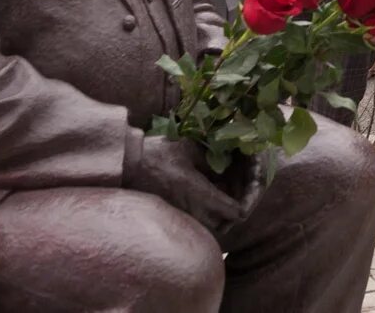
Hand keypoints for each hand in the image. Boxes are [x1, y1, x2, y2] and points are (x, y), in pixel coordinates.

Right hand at [124, 136, 242, 230]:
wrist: (128, 166)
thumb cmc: (158, 153)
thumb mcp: (189, 149)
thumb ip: (211, 159)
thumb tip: (228, 166)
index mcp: (199, 192)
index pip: (232, 210)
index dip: (243, 204)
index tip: (246, 196)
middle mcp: (192, 209)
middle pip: (223, 225)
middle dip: (231, 215)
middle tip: (234, 198)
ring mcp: (181, 216)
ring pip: (208, 226)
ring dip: (217, 216)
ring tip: (219, 198)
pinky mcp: (172, 216)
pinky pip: (195, 222)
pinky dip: (203, 215)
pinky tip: (202, 198)